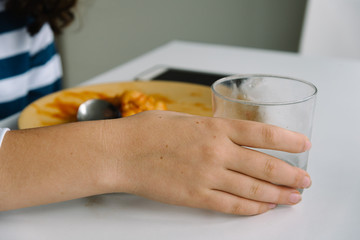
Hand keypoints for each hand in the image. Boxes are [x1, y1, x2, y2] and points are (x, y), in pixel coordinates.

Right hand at [106, 110, 311, 214]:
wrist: (122, 152)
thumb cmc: (147, 131)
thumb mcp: (184, 119)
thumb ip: (209, 128)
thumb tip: (225, 136)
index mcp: (215, 127)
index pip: (263, 134)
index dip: (289, 141)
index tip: (304, 146)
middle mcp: (217, 152)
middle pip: (266, 166)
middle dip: (291, 175)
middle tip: (305, 181)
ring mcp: (207, 176)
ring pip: (254, 190)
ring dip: (278, 195)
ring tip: (293, 198)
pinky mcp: (196, 196)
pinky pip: (231, 205)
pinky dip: (252, 209)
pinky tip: (264, 208)